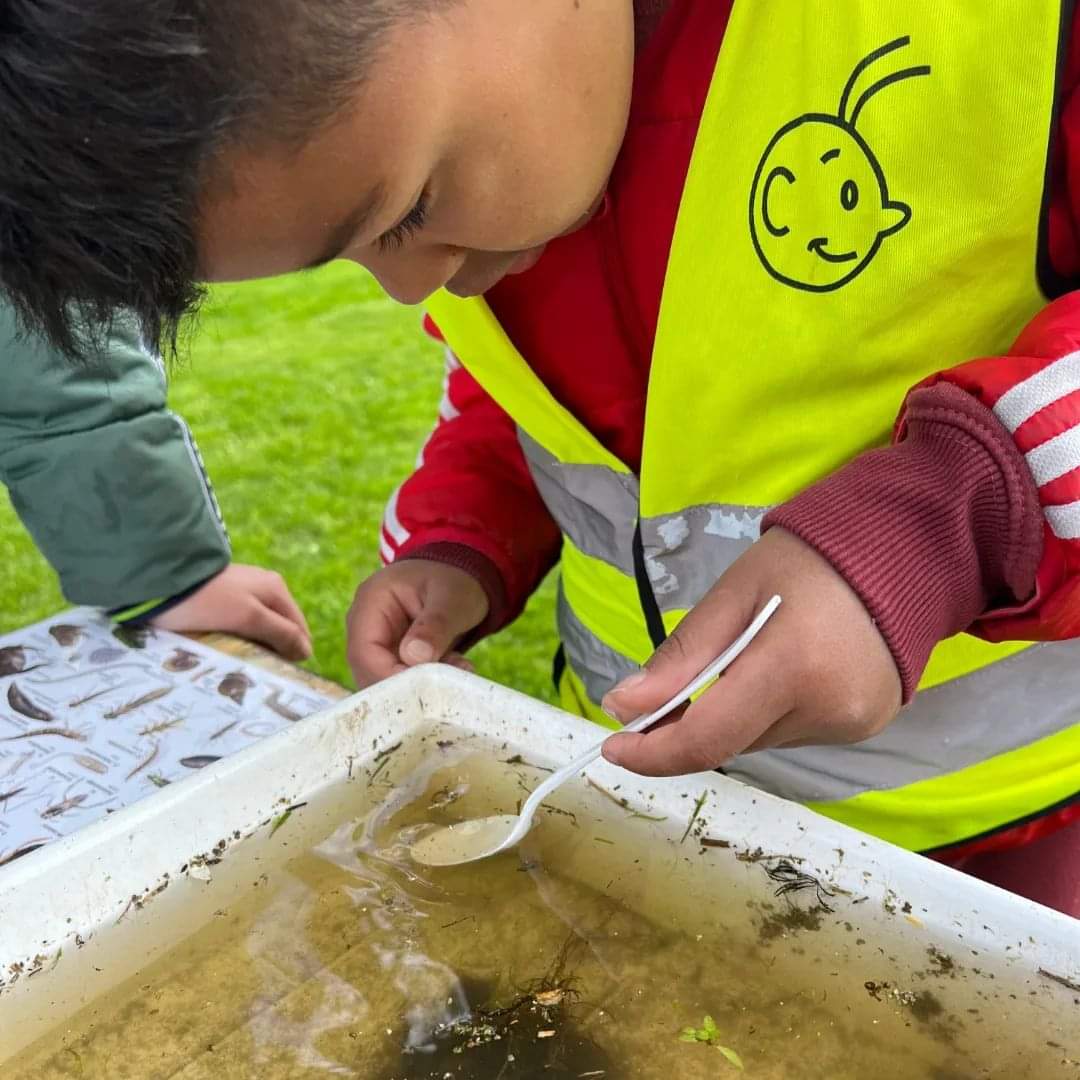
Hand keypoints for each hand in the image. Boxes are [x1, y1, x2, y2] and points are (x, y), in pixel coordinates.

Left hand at [150, 563, 311, 660]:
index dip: (295, 653)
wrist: (159, 581)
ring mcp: (242, 591)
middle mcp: (264, 587)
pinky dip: (237, 638)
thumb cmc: (207, 601)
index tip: (281, 676)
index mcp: (276, 589)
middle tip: (258, 672)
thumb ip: (281, 633)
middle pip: (279, 629)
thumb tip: (308, 652)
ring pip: (259, 628)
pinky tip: (226, 649)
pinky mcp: (221, 598)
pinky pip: (239, 624)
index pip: (299, 629)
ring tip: (240, 664)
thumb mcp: (249, 617)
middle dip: (274, 650)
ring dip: (254, 646)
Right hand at [347, 560, 488, 686]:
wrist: (458, 576)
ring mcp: (374, 643)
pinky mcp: (389, 657)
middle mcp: (364, 625)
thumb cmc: (453, 580)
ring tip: (458, 667)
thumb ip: (435, 625)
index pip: (364, 652)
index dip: (388, 676)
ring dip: (421, 685)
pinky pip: (399, 680)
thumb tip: (414, 656)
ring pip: (384, 681)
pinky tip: (454, 667)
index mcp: (371, 602)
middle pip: (369, 672)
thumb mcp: (452, 598)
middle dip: (408, 685)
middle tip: (450, 680)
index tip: (424, 689)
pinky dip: (426, 682)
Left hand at [600, 528, 901, 776]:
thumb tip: (624, 705)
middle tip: (658, 698)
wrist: (901, 553)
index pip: (710, 737)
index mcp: (793, 666)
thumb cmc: (808, 561)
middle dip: (686, 727)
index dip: (654, 753)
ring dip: (729, 719)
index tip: (614, 745)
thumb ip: (681, 655)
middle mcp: (829, 709)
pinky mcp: (866, 728)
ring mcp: (853, 725)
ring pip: (758, 741)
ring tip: (737, 663)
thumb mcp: (733, 593)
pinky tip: (775, 673)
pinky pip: (791, 735)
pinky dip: (765, 714)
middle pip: (732, 742)